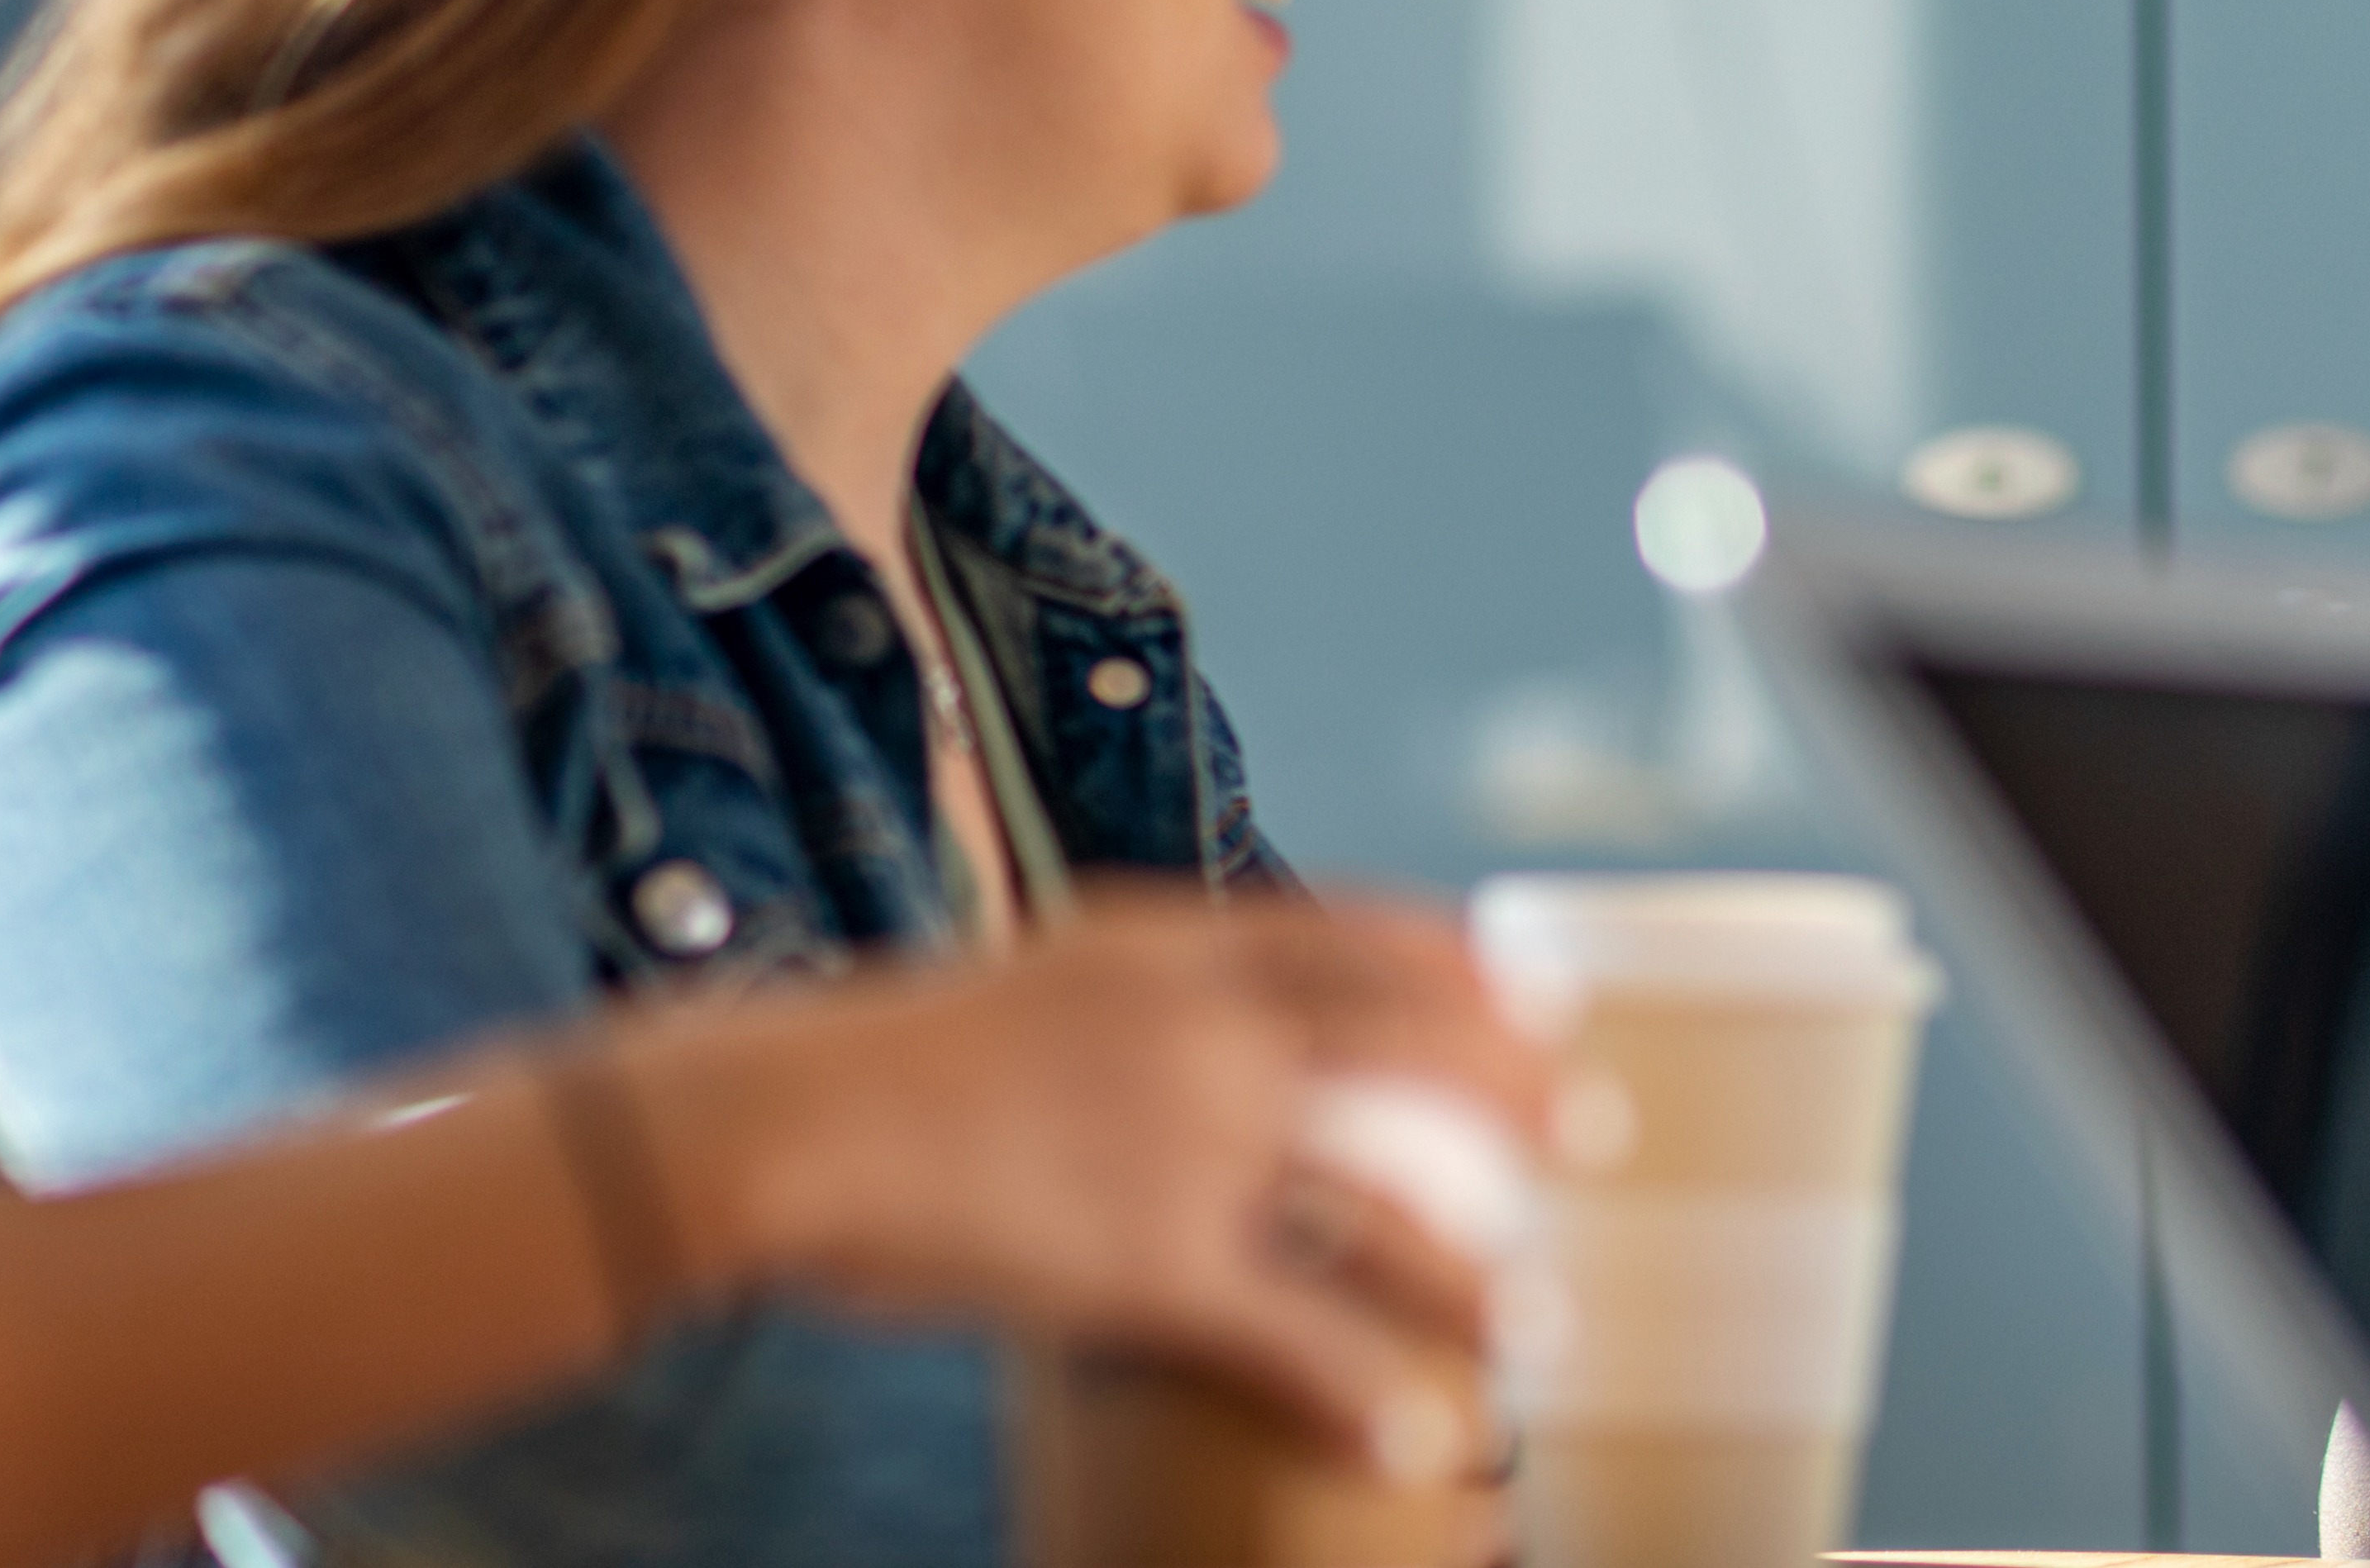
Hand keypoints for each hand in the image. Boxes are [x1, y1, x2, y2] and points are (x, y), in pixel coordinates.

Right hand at [614, 889, 1553, 1480]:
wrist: (777, 1118)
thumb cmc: (876, 1057)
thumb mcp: (1027, 976)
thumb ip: (1124, 991)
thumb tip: (1178, 1014)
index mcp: (1175, 948)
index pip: (1364, 935)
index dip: (1467, 966)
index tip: (1538, 991)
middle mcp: (1209, 1031)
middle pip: (1415, 1053)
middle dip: (1521, 1093)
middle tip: (1592, 1129)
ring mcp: (1191, 1145)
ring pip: (1387, 1207)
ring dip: (1475, 1270)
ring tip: (1536, 1320)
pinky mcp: (1150, 1261)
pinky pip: (1296, 1334)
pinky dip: (1367, 1389)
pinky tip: (1420, 1433)